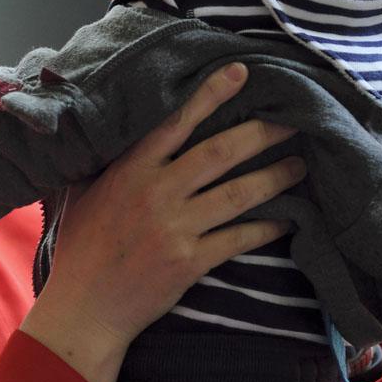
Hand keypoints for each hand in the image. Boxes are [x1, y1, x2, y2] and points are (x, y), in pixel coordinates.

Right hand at [21, 62, 305, 381]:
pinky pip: (238, 238)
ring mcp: (176, 228)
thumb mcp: (81, 193)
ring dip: (274, 177)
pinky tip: (288, 219)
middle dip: (262, 134)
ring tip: (300, 164)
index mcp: (130, 170)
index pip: (176, 122)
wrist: (85, 307)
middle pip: (220, 152)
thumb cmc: (81, 248)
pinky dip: (266, 227)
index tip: (241, 73)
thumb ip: (106, 161)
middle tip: (294, 121)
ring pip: (238, 194)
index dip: (210, 95)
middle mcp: (156, 193)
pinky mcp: (191, 262)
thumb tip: (116, 129)